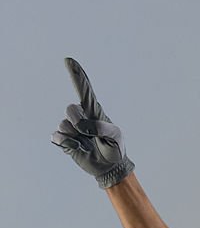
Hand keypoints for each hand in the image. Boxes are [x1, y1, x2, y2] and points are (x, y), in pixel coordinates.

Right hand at [51, 58, 134, 188]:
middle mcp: (80, 116)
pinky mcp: (65, 140)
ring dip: (77, 137)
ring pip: (64, 125)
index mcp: (94, 111)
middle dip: (79, 122)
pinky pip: (57, 137)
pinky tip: (78, 148)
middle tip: (91, 135)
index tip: (69, 60)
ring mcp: (71, 127)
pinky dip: (68, 144)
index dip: (76, 75)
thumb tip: (83, 126)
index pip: (84, 90)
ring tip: (88, 144)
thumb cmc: (115, 148)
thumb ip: (101, 127)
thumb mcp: (115, 136)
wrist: (110, 167)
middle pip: (71, 109)